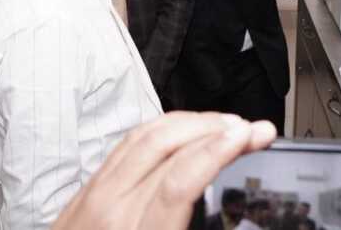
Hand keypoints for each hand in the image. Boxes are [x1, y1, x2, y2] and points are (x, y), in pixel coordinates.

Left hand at [53, 112, 276, 229]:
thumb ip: (191, 228)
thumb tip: (223, 210)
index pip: (180, 179)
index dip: (218, 150)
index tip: (249, 136)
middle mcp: (113, 208)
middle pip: (166, 146)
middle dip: (214, 127)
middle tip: (250, 128)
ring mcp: (97, 192)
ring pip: (147, 135)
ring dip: (192, 121)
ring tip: (225, 123)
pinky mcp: (90, 185)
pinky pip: (128, 142)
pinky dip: (163, 128)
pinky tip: (183, 129)